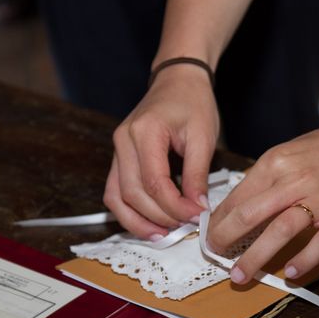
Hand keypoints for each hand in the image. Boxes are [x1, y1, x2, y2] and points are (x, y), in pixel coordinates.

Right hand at [104, 64, 219, 239]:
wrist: (178, 80)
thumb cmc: (192, 102)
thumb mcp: (203, 137)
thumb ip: (197, 175)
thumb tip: (197, 209)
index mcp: (144, 131)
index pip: (153, 182)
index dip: (175, 207)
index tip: (197, 217)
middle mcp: (123, 141)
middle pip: (133, 194)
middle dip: (160, 217)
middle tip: (185, 228)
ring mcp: (116, 150)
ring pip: (116, 198)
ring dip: (138, 222)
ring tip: (163, 236)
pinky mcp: (119, 159)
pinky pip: (115, 192)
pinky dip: (129, 212)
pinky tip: (149, 224)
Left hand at [207, 120, 318, 283]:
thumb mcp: (288, 153)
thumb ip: (264, 177)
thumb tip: (236, 205)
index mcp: (275, 163)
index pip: (238, 196)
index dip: (219, 220)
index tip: (210, 235)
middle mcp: (293, 180)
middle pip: (249, 215)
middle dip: (225, 239)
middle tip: (214, 255)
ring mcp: (318, 200)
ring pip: (278, 232)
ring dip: (255, 257)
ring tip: (240, 275)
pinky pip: (318, 244)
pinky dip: (303, 260)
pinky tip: (290, 273)